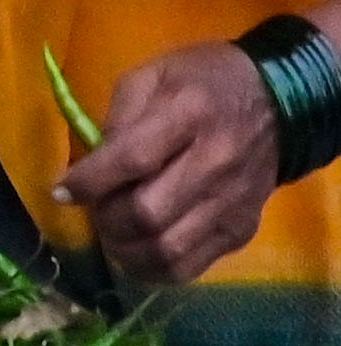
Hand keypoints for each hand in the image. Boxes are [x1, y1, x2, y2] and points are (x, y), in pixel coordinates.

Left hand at [60, 41, 279, 285]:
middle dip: (105, 219)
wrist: (283, 103)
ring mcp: (232, 202)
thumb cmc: (204, 84)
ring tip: (113, 233)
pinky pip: (188, 267)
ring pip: (165, 250)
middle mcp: (216, 162)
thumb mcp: (153, 77)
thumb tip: (88, 169)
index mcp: (190, 114)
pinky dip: (150, 268)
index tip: (61, 192)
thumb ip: (117, 119)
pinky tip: (137, 250)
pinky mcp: (241, 230)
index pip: (132, 159)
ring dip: (123, 250)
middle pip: (146, 214)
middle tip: (95, 210)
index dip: (88, 182)